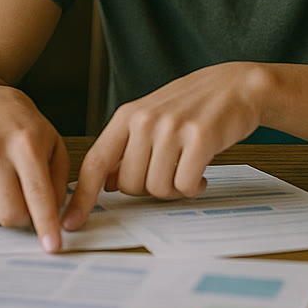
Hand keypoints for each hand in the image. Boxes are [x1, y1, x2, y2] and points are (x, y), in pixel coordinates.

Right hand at [0, 86, 69, 251]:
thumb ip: (59, 184)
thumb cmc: (25, 129)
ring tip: (5, 190)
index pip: (37, 194)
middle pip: (10, 214)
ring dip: (0, 213)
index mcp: (25, 143)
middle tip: (26, 205)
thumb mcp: (54, 147)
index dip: (46, 225)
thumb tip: (54, 221)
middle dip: (23, 219)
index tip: (52, 247)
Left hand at [63, 62, 262, 230]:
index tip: (72, 222)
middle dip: (149, 189)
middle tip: (168, 172)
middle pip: (130, 185)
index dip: (82, 197)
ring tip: (186, 168)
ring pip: (158, 188)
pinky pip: (185, 185)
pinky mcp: (201, 138)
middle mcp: (145, 120)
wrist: (236, 86)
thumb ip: (127, 148)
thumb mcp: (150, 118)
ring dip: (174, 188)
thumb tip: (108, 184)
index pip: (95, 162)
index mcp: (127, 116)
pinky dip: (194, 187)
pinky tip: (202, 172)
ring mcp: (172, 128)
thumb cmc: (191, 107)